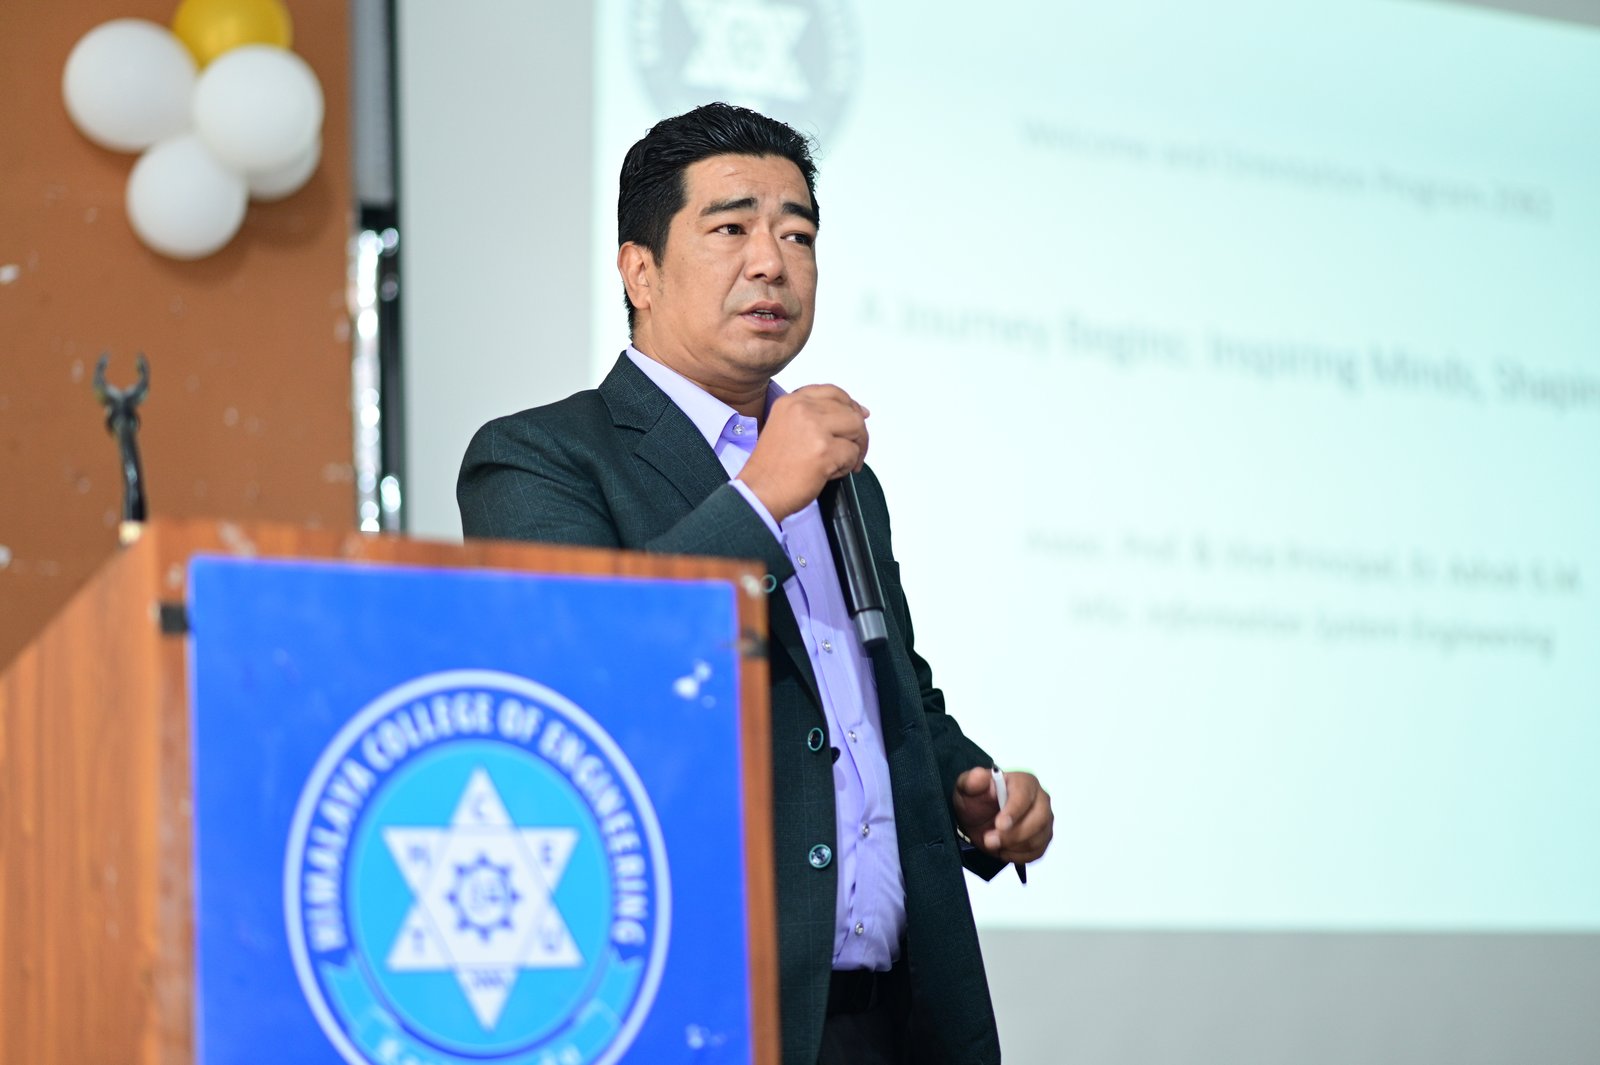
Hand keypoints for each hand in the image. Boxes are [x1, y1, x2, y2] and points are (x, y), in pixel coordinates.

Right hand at [739, 385, 868, 521]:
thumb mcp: (785, 427)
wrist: (759, 492)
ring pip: (856, 427)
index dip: (849, 406)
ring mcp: (814, 429)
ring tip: (843, 463)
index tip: (857, 417)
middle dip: (858, 432)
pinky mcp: (824, 451)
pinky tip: (831, 473)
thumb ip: (816, 417)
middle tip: (854, 449)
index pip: (833, 392)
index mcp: (791, 402)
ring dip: (856, 448)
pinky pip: (853, 453)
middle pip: (849, 411)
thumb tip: (858, 412)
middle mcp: (802, 409)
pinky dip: (848, 466)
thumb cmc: (771, 467)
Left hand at [952, 768, 1053, 863]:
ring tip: (992, 844)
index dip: (1013, 811)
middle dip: (1013, 834)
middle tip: (989, 841)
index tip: (999, 825)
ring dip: (1012, 847)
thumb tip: (979, 776)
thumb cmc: (976, 800)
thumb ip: (972, 781)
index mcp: (1024, 781)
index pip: (1024, 795)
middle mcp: (1040, 799)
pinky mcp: (1043, 838)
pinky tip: (1002, 850)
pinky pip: (1037, 852)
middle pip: (1039, 819)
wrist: (979, 820)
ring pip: (1037, 839)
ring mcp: (1045, 820)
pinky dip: (1017, 856)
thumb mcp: (967, 788)